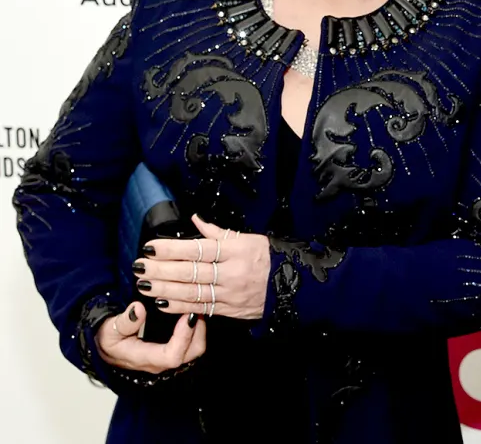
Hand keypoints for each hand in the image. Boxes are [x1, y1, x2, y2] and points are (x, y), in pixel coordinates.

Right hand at [95, 301, 205, 373]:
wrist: (107, 346)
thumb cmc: (108, 338)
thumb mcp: (109, 330)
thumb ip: (124, 322)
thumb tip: (138, 309)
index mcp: (144, 358)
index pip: (172, 356)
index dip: (184, 337)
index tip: (187, 315)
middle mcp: (160, 361)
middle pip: (191, 353)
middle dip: (198, 330)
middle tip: (195, 307)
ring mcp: (167, 357)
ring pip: (195, 348)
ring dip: (199, 328)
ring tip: (194, 307)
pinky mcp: (172, 350)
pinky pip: (192, 343)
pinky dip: (196, 328)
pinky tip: (191, 312)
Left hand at [134, 215, 270, 320]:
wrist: (290, 285)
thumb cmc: (267, 258)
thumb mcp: (249, 239)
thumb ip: (220, 233)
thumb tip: (196, 220)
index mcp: (236, 251)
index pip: (198, 249)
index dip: (172, 249)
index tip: (152, 247)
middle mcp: (231, 272)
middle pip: (190, 271)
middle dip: (161, 270)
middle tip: (139, 267)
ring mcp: (229, 293)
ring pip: (191, 292)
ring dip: (164, 289)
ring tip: (144, 285)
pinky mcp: (227, 310)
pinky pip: (199, 308)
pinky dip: (179, 306)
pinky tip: (162, 302)